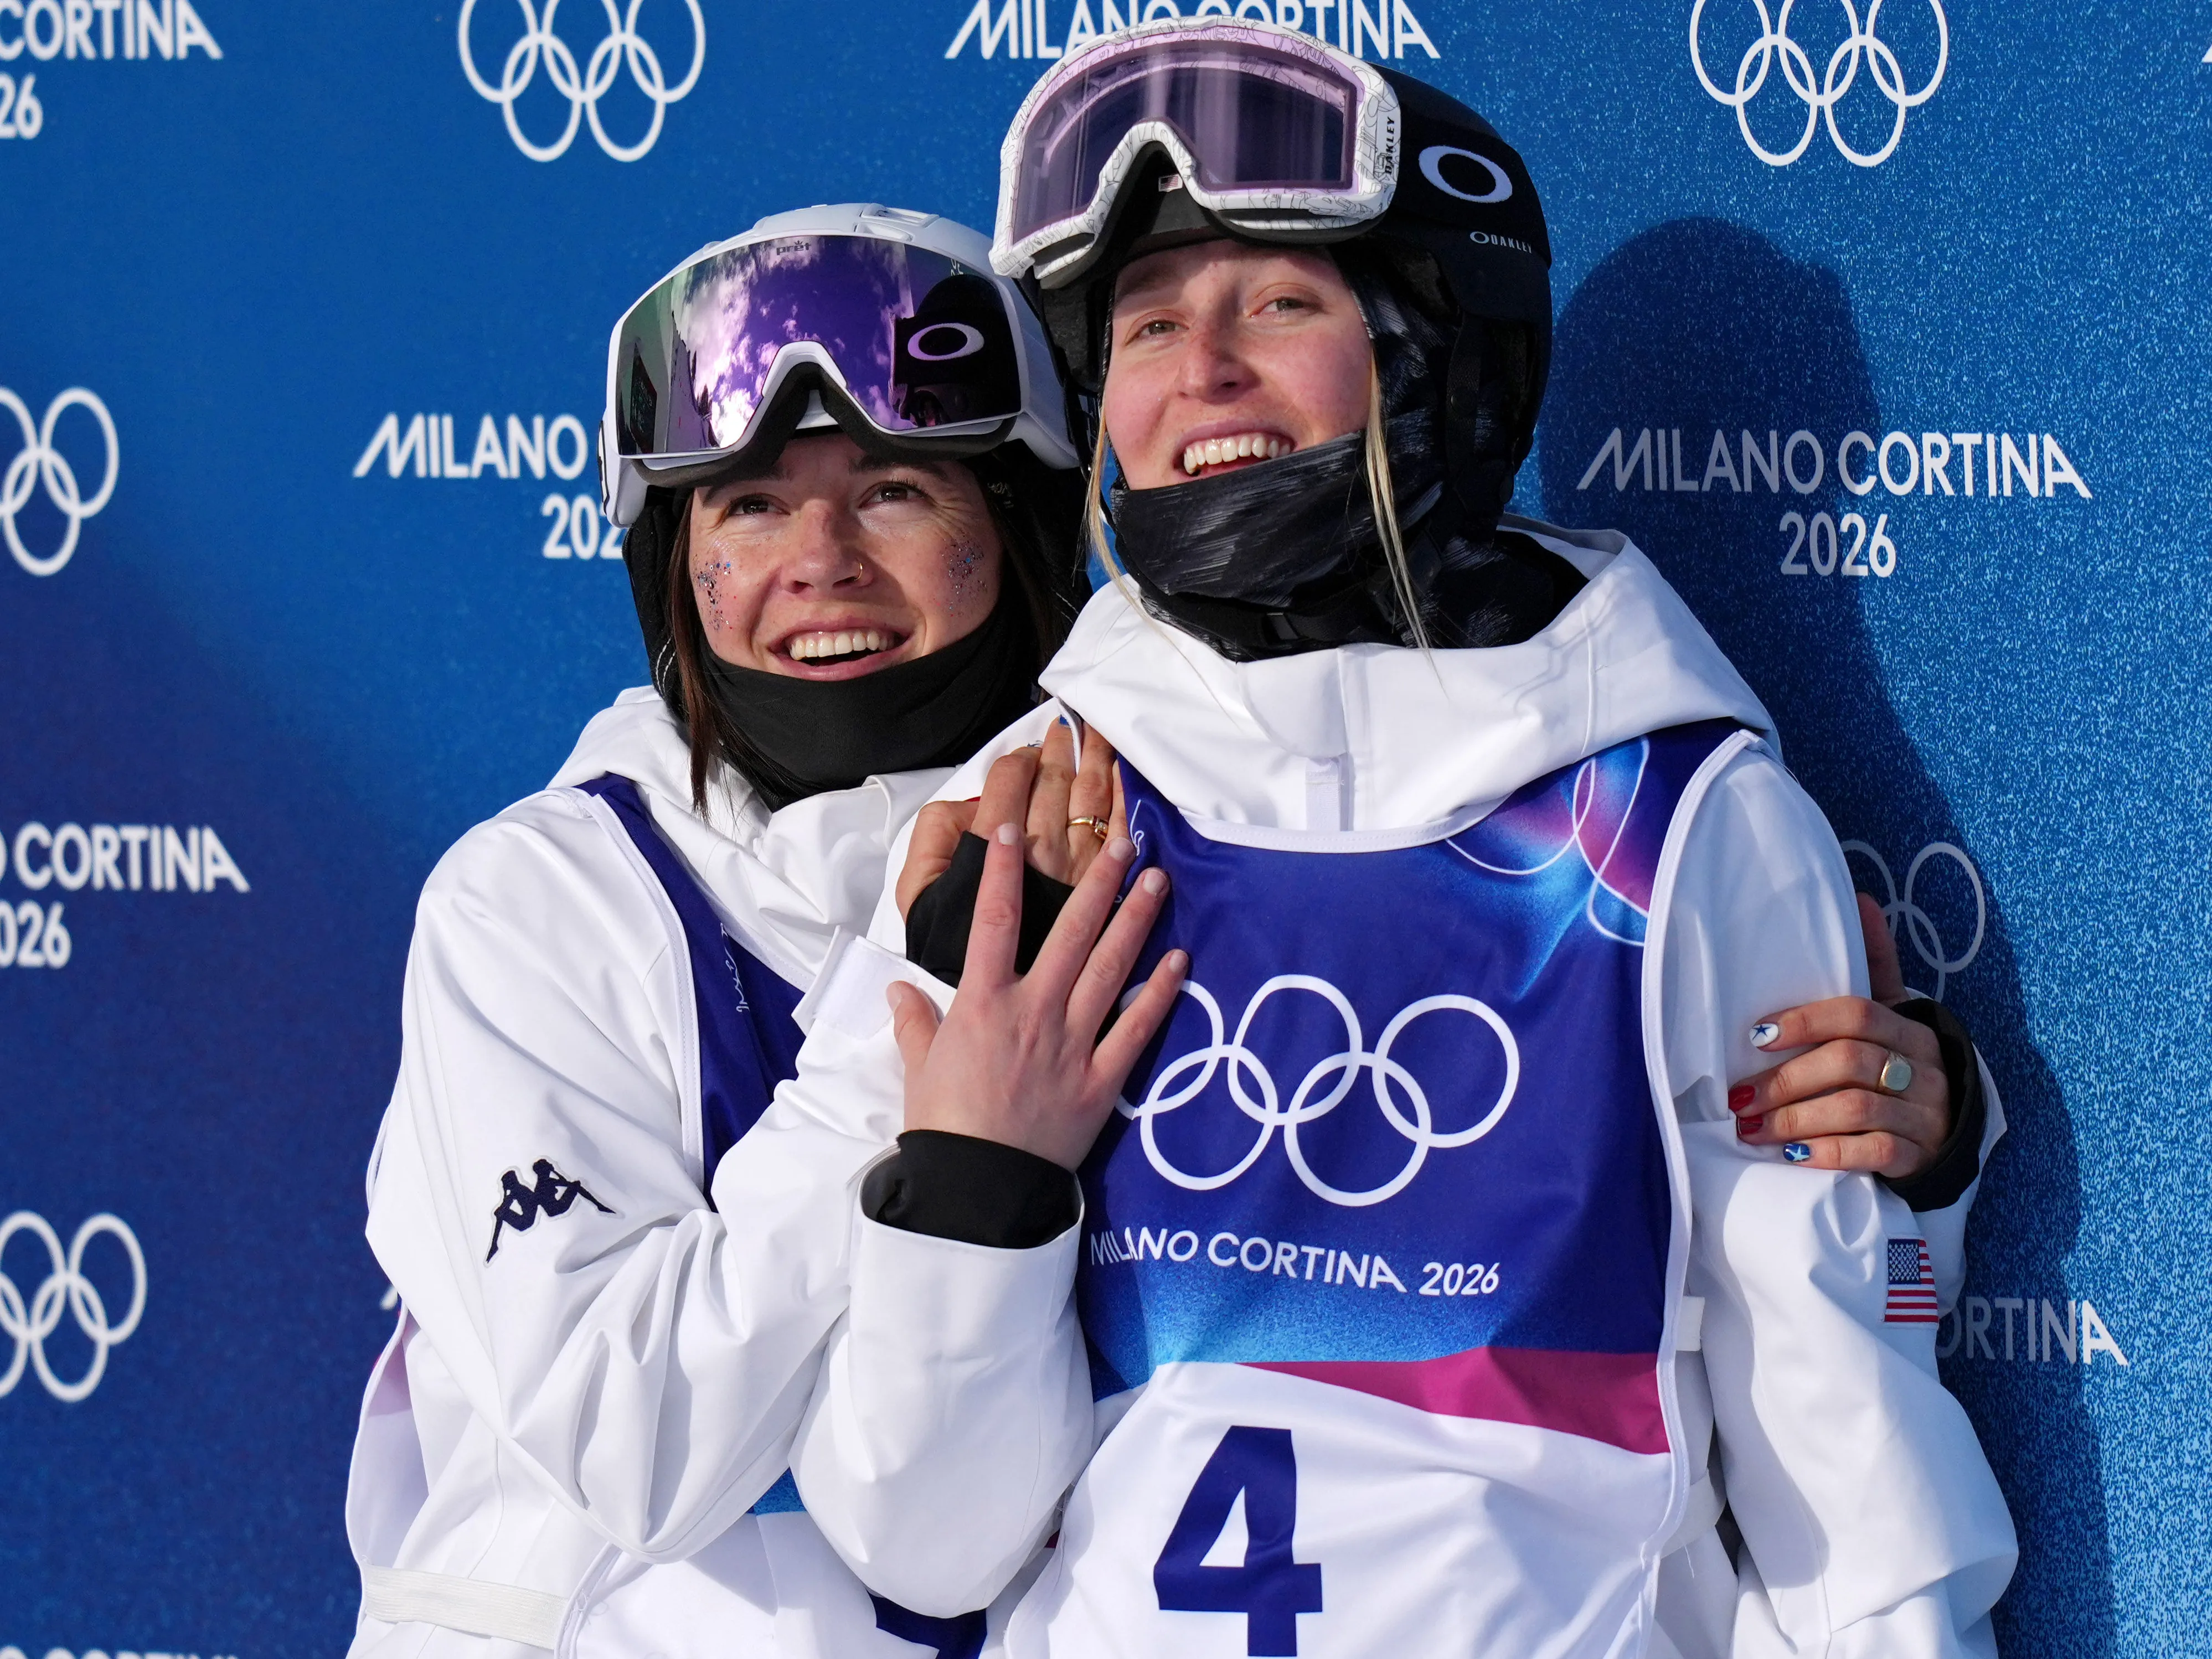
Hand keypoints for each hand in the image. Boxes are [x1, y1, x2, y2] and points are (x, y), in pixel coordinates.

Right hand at [886, 751, 1186, 1169]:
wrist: (977, 1190)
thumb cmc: (943, 1127)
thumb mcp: (919, 1069)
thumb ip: (915, 1024)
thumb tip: (900, 991)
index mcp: (983, 1004)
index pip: (992, 921)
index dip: (1000, 872)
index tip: (1009, 831)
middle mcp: (1033, 1011)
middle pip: (1071, 932)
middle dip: (1099, 883)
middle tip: (1124, 843)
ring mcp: (1073, 1043)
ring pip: (1110, 968)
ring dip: (1136, 922)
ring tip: (1158, 881)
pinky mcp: (1102, 1080)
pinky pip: (1137, 1028)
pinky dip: (1160, 993)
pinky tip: (1179, 961)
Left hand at [1727, 894, 1949, 1177]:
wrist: (1947, 1131)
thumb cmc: (1900, 1065)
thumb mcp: (1894, 1014)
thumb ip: (1874, 965)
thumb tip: (1861, 900)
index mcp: (1912, 1028)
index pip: (1857, 1013)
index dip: (1803, 1022)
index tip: (1755, 1038)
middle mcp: (1924, 1069)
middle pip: (1848, 1062)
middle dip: (1785, 1081)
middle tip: (1739, 1096)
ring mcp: (1926, 1115)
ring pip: (1855, 1110)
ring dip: (1795, 1120)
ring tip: (1750, 1128)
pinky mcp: (1921, 1157)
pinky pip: (1874, 1154)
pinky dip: (1828, 1154)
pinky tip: (1793, 1157)